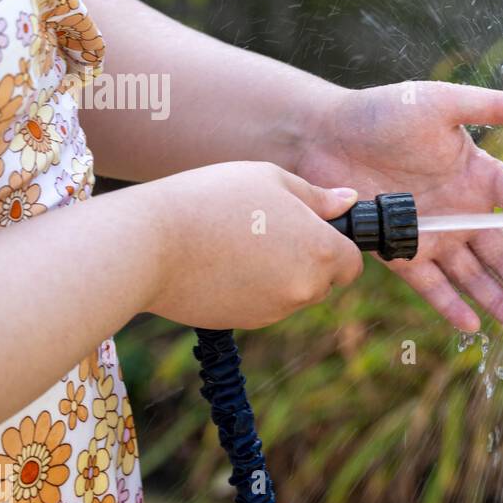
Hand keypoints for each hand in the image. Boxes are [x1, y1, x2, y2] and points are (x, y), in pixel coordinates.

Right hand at [145, 161, 362, 329]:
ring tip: (237, 241)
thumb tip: (349, 201)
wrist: (150, 245)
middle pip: (323, 280)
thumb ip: (317, 196)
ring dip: (277, 274)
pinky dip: (251, 289)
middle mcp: (305, 289)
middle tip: (266, 229)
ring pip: (291, 293)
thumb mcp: (270, 180)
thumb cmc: (212, 200)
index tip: (311, 230)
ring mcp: (274, 311)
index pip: (352, 263)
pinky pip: (261, 305)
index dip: (335, 246)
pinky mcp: (244, 323)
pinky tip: (221, 262)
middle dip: (306, 259)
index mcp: (321, 252)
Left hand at [296, 82, 502, 334]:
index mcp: (478, 173)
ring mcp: (434, 234)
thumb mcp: (441, 102)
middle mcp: (462, 209)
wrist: (324, 136)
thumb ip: (493, 106)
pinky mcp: (402, 252)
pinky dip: (450, 305)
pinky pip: (432, 285)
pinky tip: (473, 325)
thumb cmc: (383, 112)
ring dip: (499, 300)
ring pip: (474, 275)